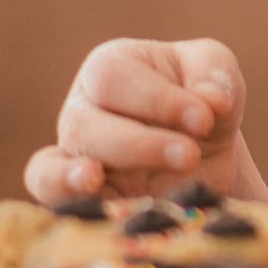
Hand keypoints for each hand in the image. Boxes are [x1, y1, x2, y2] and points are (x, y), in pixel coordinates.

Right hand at [24, 37, 248, 206]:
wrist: (206, 152)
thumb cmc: (204, 100)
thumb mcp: (218, 75)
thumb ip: (215, 78)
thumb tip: (212, 102)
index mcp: (112, 67)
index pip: (114, 77)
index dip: (156, 99)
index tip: (204, 119)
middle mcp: (83, 110)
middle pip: (84, 125)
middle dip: (140, 144)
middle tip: (188, 156)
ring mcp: (74, 157)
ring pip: (54, 165)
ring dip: (87, 176)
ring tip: (100, 180)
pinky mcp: (77, 199)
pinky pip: (49, 198)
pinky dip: (62, 197)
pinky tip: (92, 199)